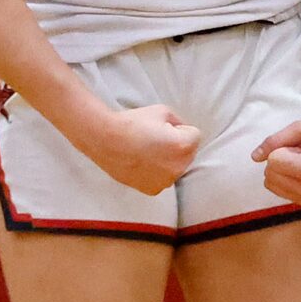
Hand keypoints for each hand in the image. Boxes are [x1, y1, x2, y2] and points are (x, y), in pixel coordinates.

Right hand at [80, 103, 200, 196]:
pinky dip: (156, 172)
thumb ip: (180, 122)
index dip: (179, 129)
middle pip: (188, 154)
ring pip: (175, 167)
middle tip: (154, 139)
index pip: (195, 136)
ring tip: (146, 151)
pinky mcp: (153, 189)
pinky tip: (142, 163)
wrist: (105, 140)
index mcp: (182, 146)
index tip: (163, 128)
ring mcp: (165, 181)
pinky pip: (163, 178)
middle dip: (177, 146)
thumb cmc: (132, 123)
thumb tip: (183, 131)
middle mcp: (177, 167)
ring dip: (168, 160)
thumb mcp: (162, 111)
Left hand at [251, 115, 300, 204]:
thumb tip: (254, 157)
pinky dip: (283, 177)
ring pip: (269, 183)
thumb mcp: (298, 128)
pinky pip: (275, 188)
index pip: (273, 160)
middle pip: (269, 173)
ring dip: (281, 168)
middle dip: (279, 159)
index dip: (282, 147)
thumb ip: (274, 141)